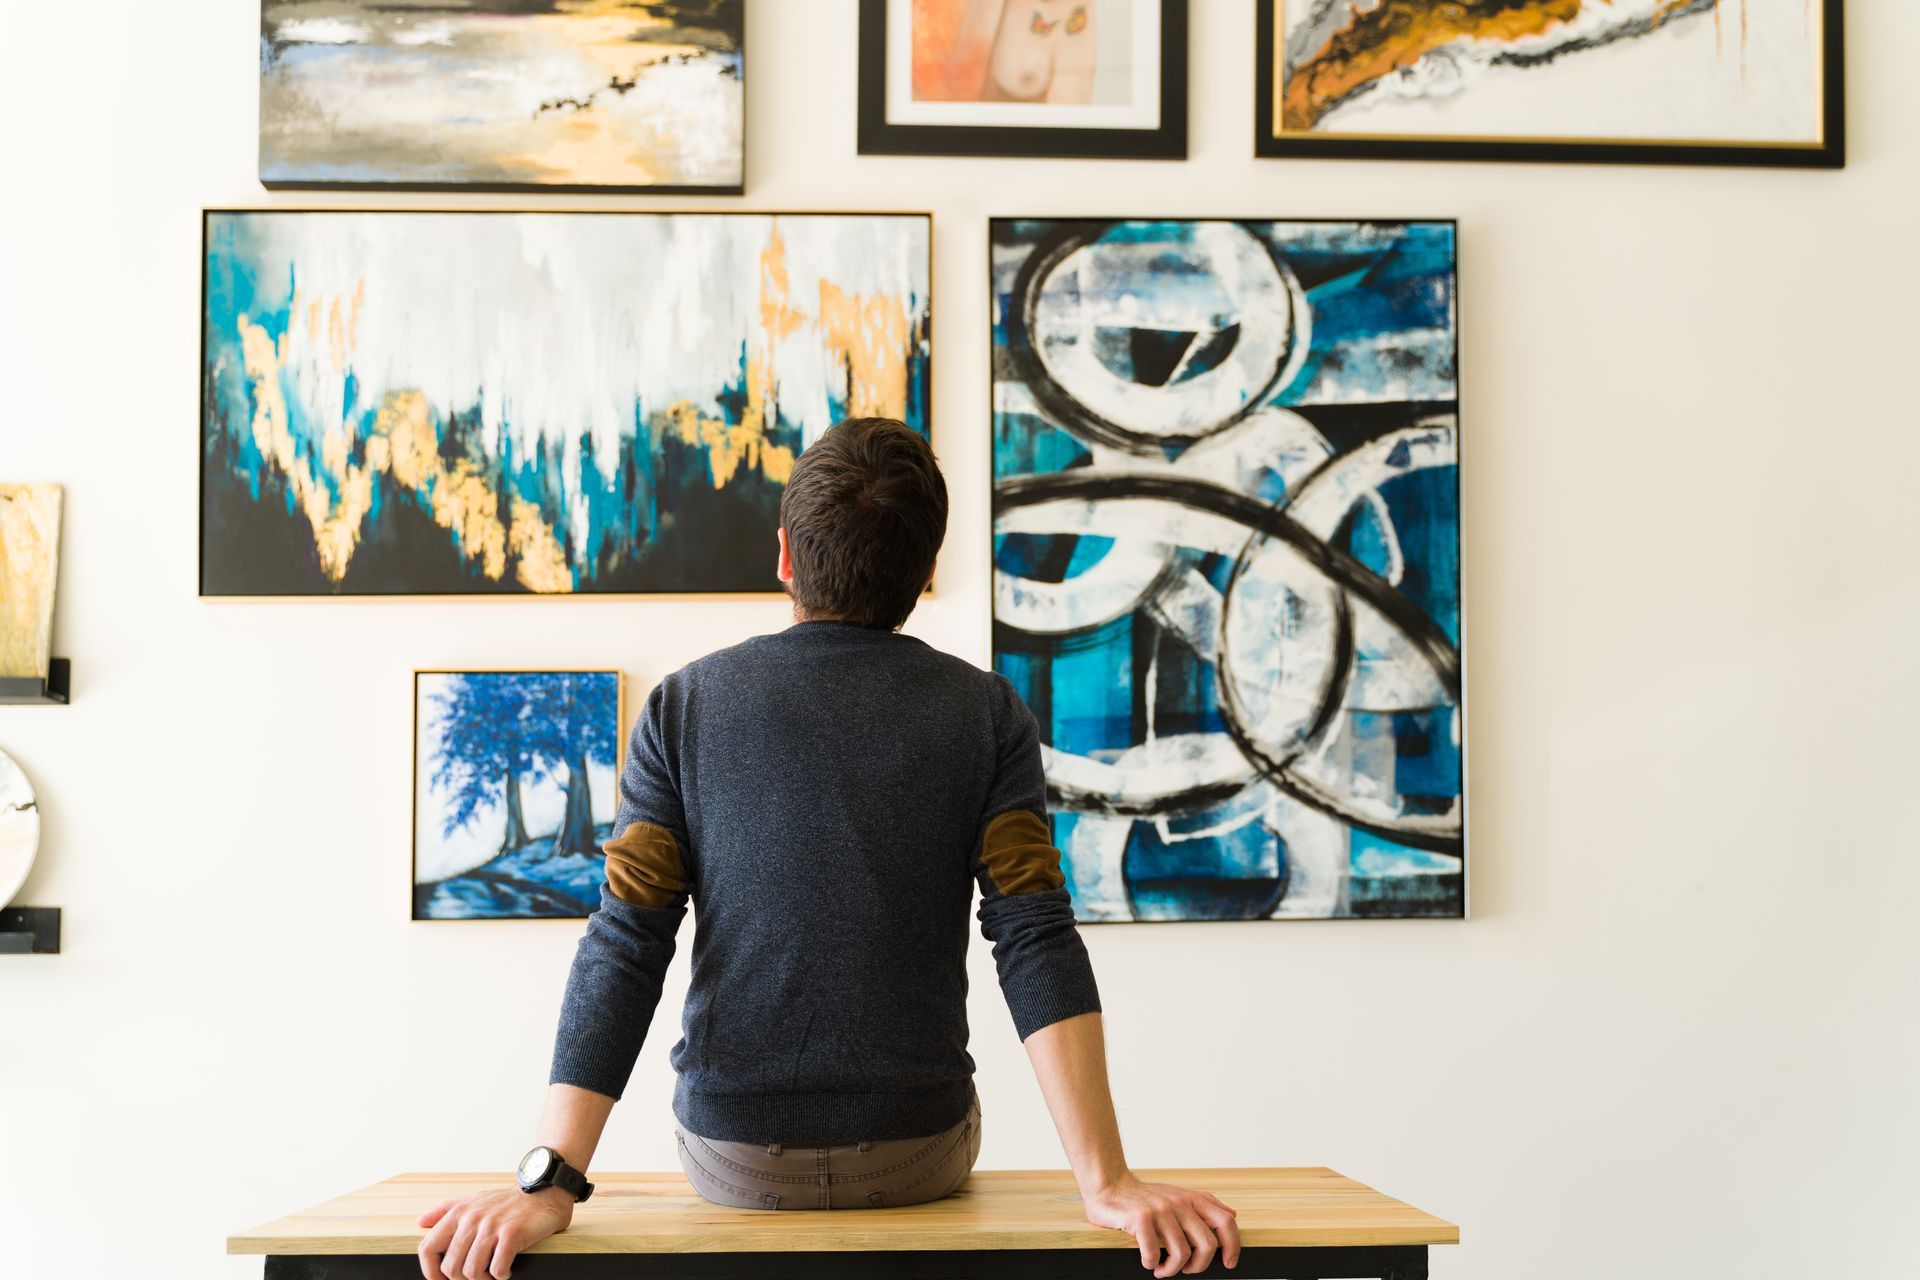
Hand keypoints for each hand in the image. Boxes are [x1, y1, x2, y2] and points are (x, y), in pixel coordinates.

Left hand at [416, 1185, 572, 1279]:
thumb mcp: (473, 1200)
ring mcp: (491, 1226)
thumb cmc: (508, 1201)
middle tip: (478, 1276)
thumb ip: (445, 1210)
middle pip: (451, 1267)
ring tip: (493, 1274)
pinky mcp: (512, 1233)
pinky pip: (497, 1268)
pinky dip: (501, 1275)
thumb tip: (421, 1222)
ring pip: (472, 1271)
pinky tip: (507, 1269)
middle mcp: (472, 1219)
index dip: (430, 1271)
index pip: (428, 1248)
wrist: (544, 1191)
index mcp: (458, 1213)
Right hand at [1083, 1172, 1240, 1275]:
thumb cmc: (1143, 1197)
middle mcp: (1180, 1203)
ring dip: (1171, 1270)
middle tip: (1187, 1269)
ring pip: (1181, 1253)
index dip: (1233, 1246)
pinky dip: (1151, 1263)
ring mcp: (1161, 1209)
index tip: (1229, 1263)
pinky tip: (1147, 1260)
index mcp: (1192, 1199)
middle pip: (1207, 1245)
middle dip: (1199, 1266)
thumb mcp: (1178, 1195)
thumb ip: (1204, 1205)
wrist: (1110, 1185)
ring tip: (1162, 1269)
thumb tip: (1232, 1215)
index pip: (1225, 1222)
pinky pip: (1154, 1253)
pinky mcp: (1141, 1217)